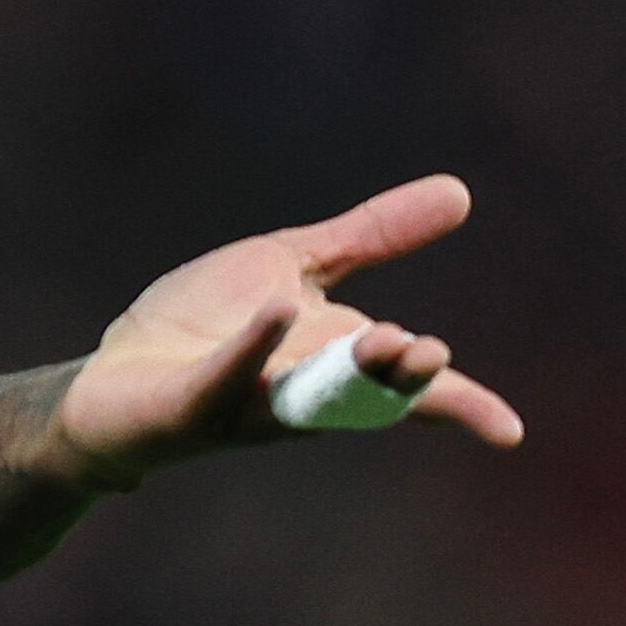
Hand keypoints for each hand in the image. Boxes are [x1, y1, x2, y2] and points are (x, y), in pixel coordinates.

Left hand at [49, 174, 523, 484]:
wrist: (117, 376)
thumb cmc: (209, 326)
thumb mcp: (297, 264)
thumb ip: (372, 235)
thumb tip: (459, 193)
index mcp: (334, 363)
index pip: (405, 392)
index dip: (457, 407)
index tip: (509, 432)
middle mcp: (300, 395)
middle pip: (364, 396)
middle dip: (400, 380)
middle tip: (433, 355)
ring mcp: (246, 404)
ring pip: (307, 399)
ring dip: (347, 375)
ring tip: (390, 340)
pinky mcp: (191, 403)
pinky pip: (227, 377)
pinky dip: (254, 347)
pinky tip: (279, 309)